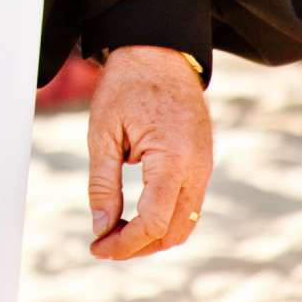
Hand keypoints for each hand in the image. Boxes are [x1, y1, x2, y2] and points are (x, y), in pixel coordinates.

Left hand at [87, 47, 211, 260]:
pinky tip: (136, 217)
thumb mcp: (103, 133)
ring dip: (153, 237)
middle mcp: (198, 168)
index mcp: (173, 159)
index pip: (154, 222)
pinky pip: (190, 205)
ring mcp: (205, 166)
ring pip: (186, 223)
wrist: (159, 54)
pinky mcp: (203, 163)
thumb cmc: (127, 86)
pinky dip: (165, 219)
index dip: (125, 243)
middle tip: (103, 245)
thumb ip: (103, 184)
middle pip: (174, 232)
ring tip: (116, 234)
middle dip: (138, 247)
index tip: (97, 246)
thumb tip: (101, 227)